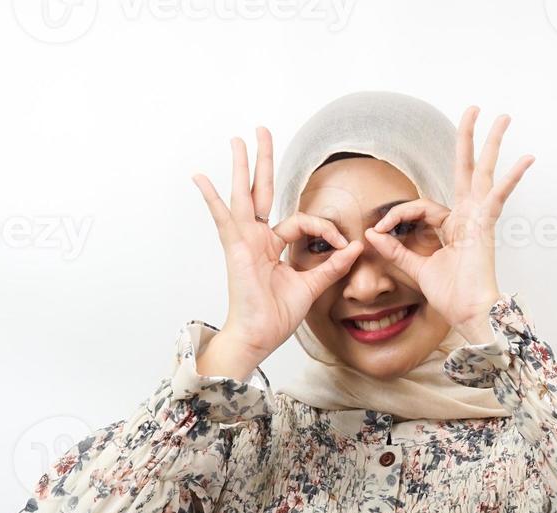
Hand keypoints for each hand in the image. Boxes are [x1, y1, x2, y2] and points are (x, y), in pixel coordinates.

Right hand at [191, 126, 363, 374]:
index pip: (301, 221)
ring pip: (243, 195)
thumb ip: (332, 266)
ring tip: (237, 139)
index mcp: (271, 246)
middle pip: (260, 191)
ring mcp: (243, 241)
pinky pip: (223, 218)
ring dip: (241, 166)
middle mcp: (256, 239)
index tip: (344, 246)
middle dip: (262, 161)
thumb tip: (356, 247)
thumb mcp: (311, 286)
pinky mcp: (236, 248)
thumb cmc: (276, 316)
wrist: (258, 336)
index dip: (325, 228)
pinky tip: (199, 177)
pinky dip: (212, 198)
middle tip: (260, 131)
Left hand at [363, 107, 533, 342]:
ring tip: (503, 117)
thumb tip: (372, 234)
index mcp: (452, 225)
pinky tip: (526, 160)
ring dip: (492, 144)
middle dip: (468, 139)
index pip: (420, 206)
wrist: (468, 312)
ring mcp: (480, 218)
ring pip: (484, 173)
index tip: (379, 230)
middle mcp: (468, 216)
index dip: (397, 215)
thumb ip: (396, 249)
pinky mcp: (486, 226)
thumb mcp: (416, 268)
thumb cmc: (450, 294)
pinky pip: (498, 197)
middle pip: (467, 169)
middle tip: (474, 108)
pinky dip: (511, 179)